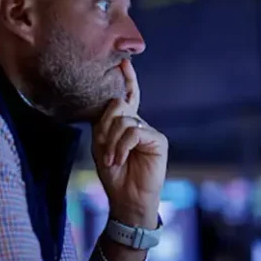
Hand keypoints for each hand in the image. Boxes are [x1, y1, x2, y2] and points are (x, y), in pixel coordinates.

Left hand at [92, 59, 167, 228]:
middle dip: (105, 127)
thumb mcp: (102, 146)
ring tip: (111, 159)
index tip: (123, 61)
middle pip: (117, 106)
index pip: (126, 97)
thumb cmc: (114, 175)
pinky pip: (134, 132)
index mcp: (125, 123)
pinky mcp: (158, 140)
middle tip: (103, 149)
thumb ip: (105, 123)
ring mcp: (149, 131)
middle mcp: (138, 124)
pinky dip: (122, 146)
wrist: (127, 200)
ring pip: (124, 120)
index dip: (126, 79)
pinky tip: (120, 159)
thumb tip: (115, 102)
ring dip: (112, 142)